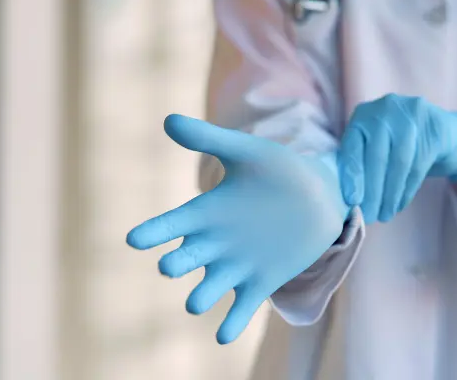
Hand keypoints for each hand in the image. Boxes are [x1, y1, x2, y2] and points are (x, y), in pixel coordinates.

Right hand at [126, 114, 349, 343]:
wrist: (321, 196)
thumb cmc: (280, 170)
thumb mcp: (248, 152)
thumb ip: (210, 140)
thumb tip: (167, 119)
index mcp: (207, 212)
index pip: (172, 224)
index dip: (154, 232)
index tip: (135, 238)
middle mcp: (215, 243)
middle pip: (184, 259)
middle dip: (175, 264)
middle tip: (171, 264)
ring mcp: (237, 265)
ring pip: (208, 289)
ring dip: (201, 297)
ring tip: (195, 302)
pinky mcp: (261, 282)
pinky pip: (242, 308)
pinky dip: (231, 324)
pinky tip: (224, 336)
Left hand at [338, 93, 456, 223]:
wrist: (441, 131)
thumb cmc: (397, 144)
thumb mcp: (375, 144)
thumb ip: (360, 161)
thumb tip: (348, 200)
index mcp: (364, 114)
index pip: (353, 146)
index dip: (352, 175)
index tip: (352, 201)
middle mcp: (386, 109)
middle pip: (377, 157)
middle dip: (372, 191)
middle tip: (369, 216)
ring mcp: (412, 116)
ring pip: (399, 163)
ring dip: (390, 195)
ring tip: (385, 215)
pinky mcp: (435, 129)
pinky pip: (419, 166)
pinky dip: (407, 190)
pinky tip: (400, 204)